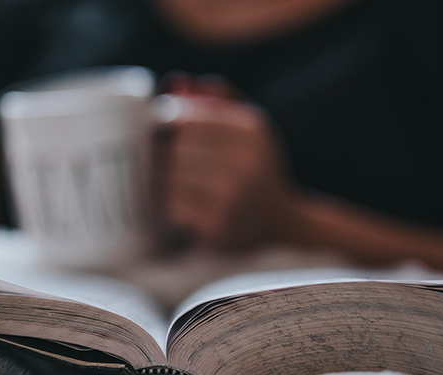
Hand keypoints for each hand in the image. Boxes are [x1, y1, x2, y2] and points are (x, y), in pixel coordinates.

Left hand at [155, 76, 294, 249]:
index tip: (164, 135)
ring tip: (172, 182)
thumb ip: (216, 97)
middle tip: (165, 161)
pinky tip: (180, 203)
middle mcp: (243, 160)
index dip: (164, 124)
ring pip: (169, 176)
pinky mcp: (215, 225)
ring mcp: (230, 195)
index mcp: (249, 129)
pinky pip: (171, 205)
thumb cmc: (256, 167)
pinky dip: (168, 203)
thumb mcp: (250, 126)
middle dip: (163, 153)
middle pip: (174, 147)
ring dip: (162, 179)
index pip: (183, 117)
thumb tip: (173, 82)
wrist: (280, 223)